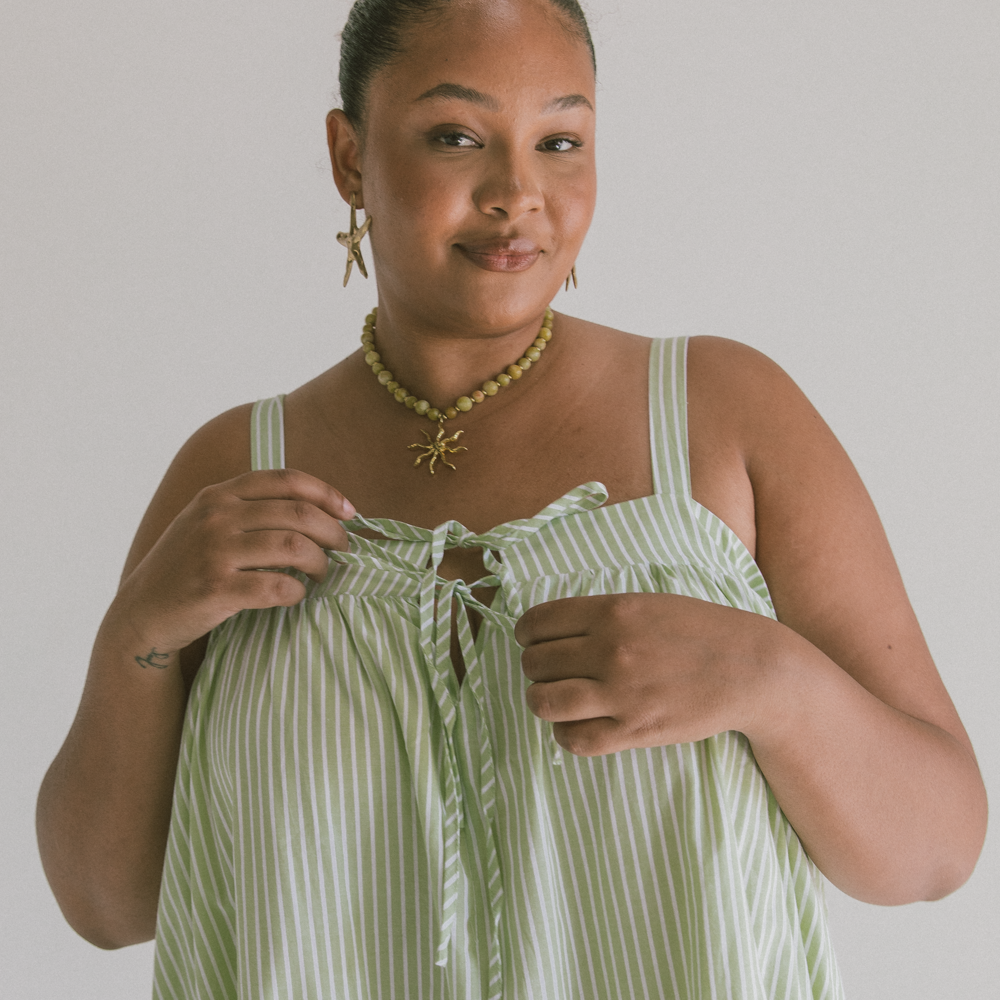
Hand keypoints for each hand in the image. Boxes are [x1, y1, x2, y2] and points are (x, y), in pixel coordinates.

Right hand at [113, 469, 354, 653]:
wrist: (142, 612)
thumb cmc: (188, 567)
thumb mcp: (209, 522)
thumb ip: (251, 510)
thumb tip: (319, 510)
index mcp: (219, 495)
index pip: (286, 479)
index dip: (326, 494)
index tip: (350, 513)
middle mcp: (216, 516)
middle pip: (299, 514)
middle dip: (333, 533)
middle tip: (344, 550)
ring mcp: (214, 551)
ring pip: (294, 547)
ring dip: (320, 563)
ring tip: (322, 574)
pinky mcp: (216, 588)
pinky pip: (278, 586)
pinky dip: (297, 592)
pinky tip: (296, 595)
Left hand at [515, 593, 775, 756]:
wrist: (749, 668)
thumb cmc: (698, 630)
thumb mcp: (646, 603)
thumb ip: (599, 614)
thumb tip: (548, 629)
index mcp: (612, 611)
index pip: (536, 623)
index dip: (526, 634)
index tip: (533, 640)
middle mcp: (610, 649)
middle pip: (534, 663)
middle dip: (535, 667)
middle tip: (552, 670)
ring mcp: (621, 693)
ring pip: (543, 701)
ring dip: (541, 699)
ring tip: (557, 697)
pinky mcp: (634, 730)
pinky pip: (573, 739)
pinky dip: (564, 732)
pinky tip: (576, 722)